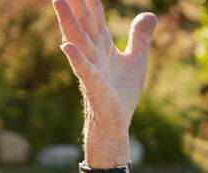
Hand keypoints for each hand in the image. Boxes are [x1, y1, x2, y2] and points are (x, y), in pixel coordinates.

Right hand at [52, 0, 156, 132]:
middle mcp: (94, 53)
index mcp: (102, 45)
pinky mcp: (94, 87)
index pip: (94, 14)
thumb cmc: (120, 94)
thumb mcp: (136, 60)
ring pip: (79, 40)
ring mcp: (92, 69)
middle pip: (83, 21)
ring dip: (69, 21)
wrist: (115, 124)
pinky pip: (84, 71)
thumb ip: (140, 37)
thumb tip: (149, 14)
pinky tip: (66, 47)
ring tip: (58, 0)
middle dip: (74, 2)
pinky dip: (76, 58)